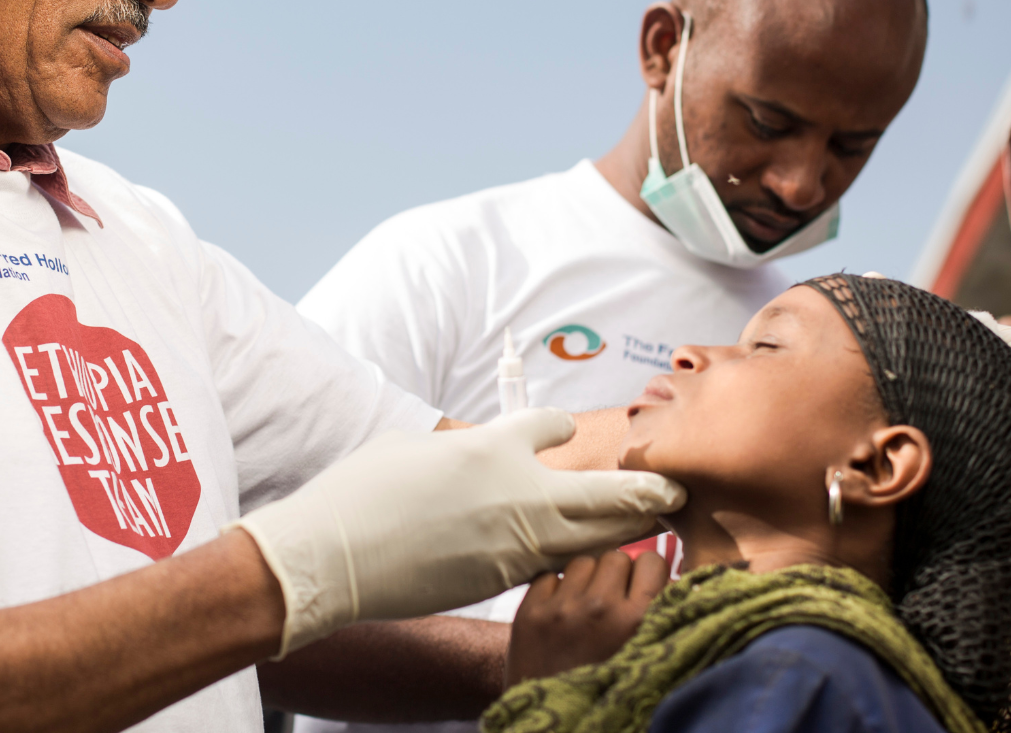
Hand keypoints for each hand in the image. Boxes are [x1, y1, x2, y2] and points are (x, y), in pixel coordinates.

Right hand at [230, 408, 685, 655]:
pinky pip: (551, 566)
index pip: (552, 427)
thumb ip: (462, 448)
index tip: (564, 432)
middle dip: (646, 491)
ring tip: (656, 523)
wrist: (333, 558)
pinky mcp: (501, 582)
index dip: (559, 429)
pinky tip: (584, 555)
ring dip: (625, 531)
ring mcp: (515, 545)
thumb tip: (479, 453)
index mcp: (495, 446)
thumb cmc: (361, 493)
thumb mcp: (415, 448)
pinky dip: (573, 558)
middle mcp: (519, 493)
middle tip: (677, 489)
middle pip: (606, 495)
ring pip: (591, 539)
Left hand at [507, 549, 669, 684]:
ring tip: (585, 609)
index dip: (647, 574)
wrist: (554, 726)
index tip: (641, 589)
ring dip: (587, 580)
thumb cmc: (607, 690)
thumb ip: (657, 617)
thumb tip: (672, 578)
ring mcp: (562, 608)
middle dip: (616, 576)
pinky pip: (549, 575)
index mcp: (637, 621)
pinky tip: (560, 615)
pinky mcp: (530, 612)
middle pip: (616, 557)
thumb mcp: (646, 657)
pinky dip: (556, 590)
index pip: (651, 561)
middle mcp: (600, 608)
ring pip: (582, 562)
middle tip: (611, 602)